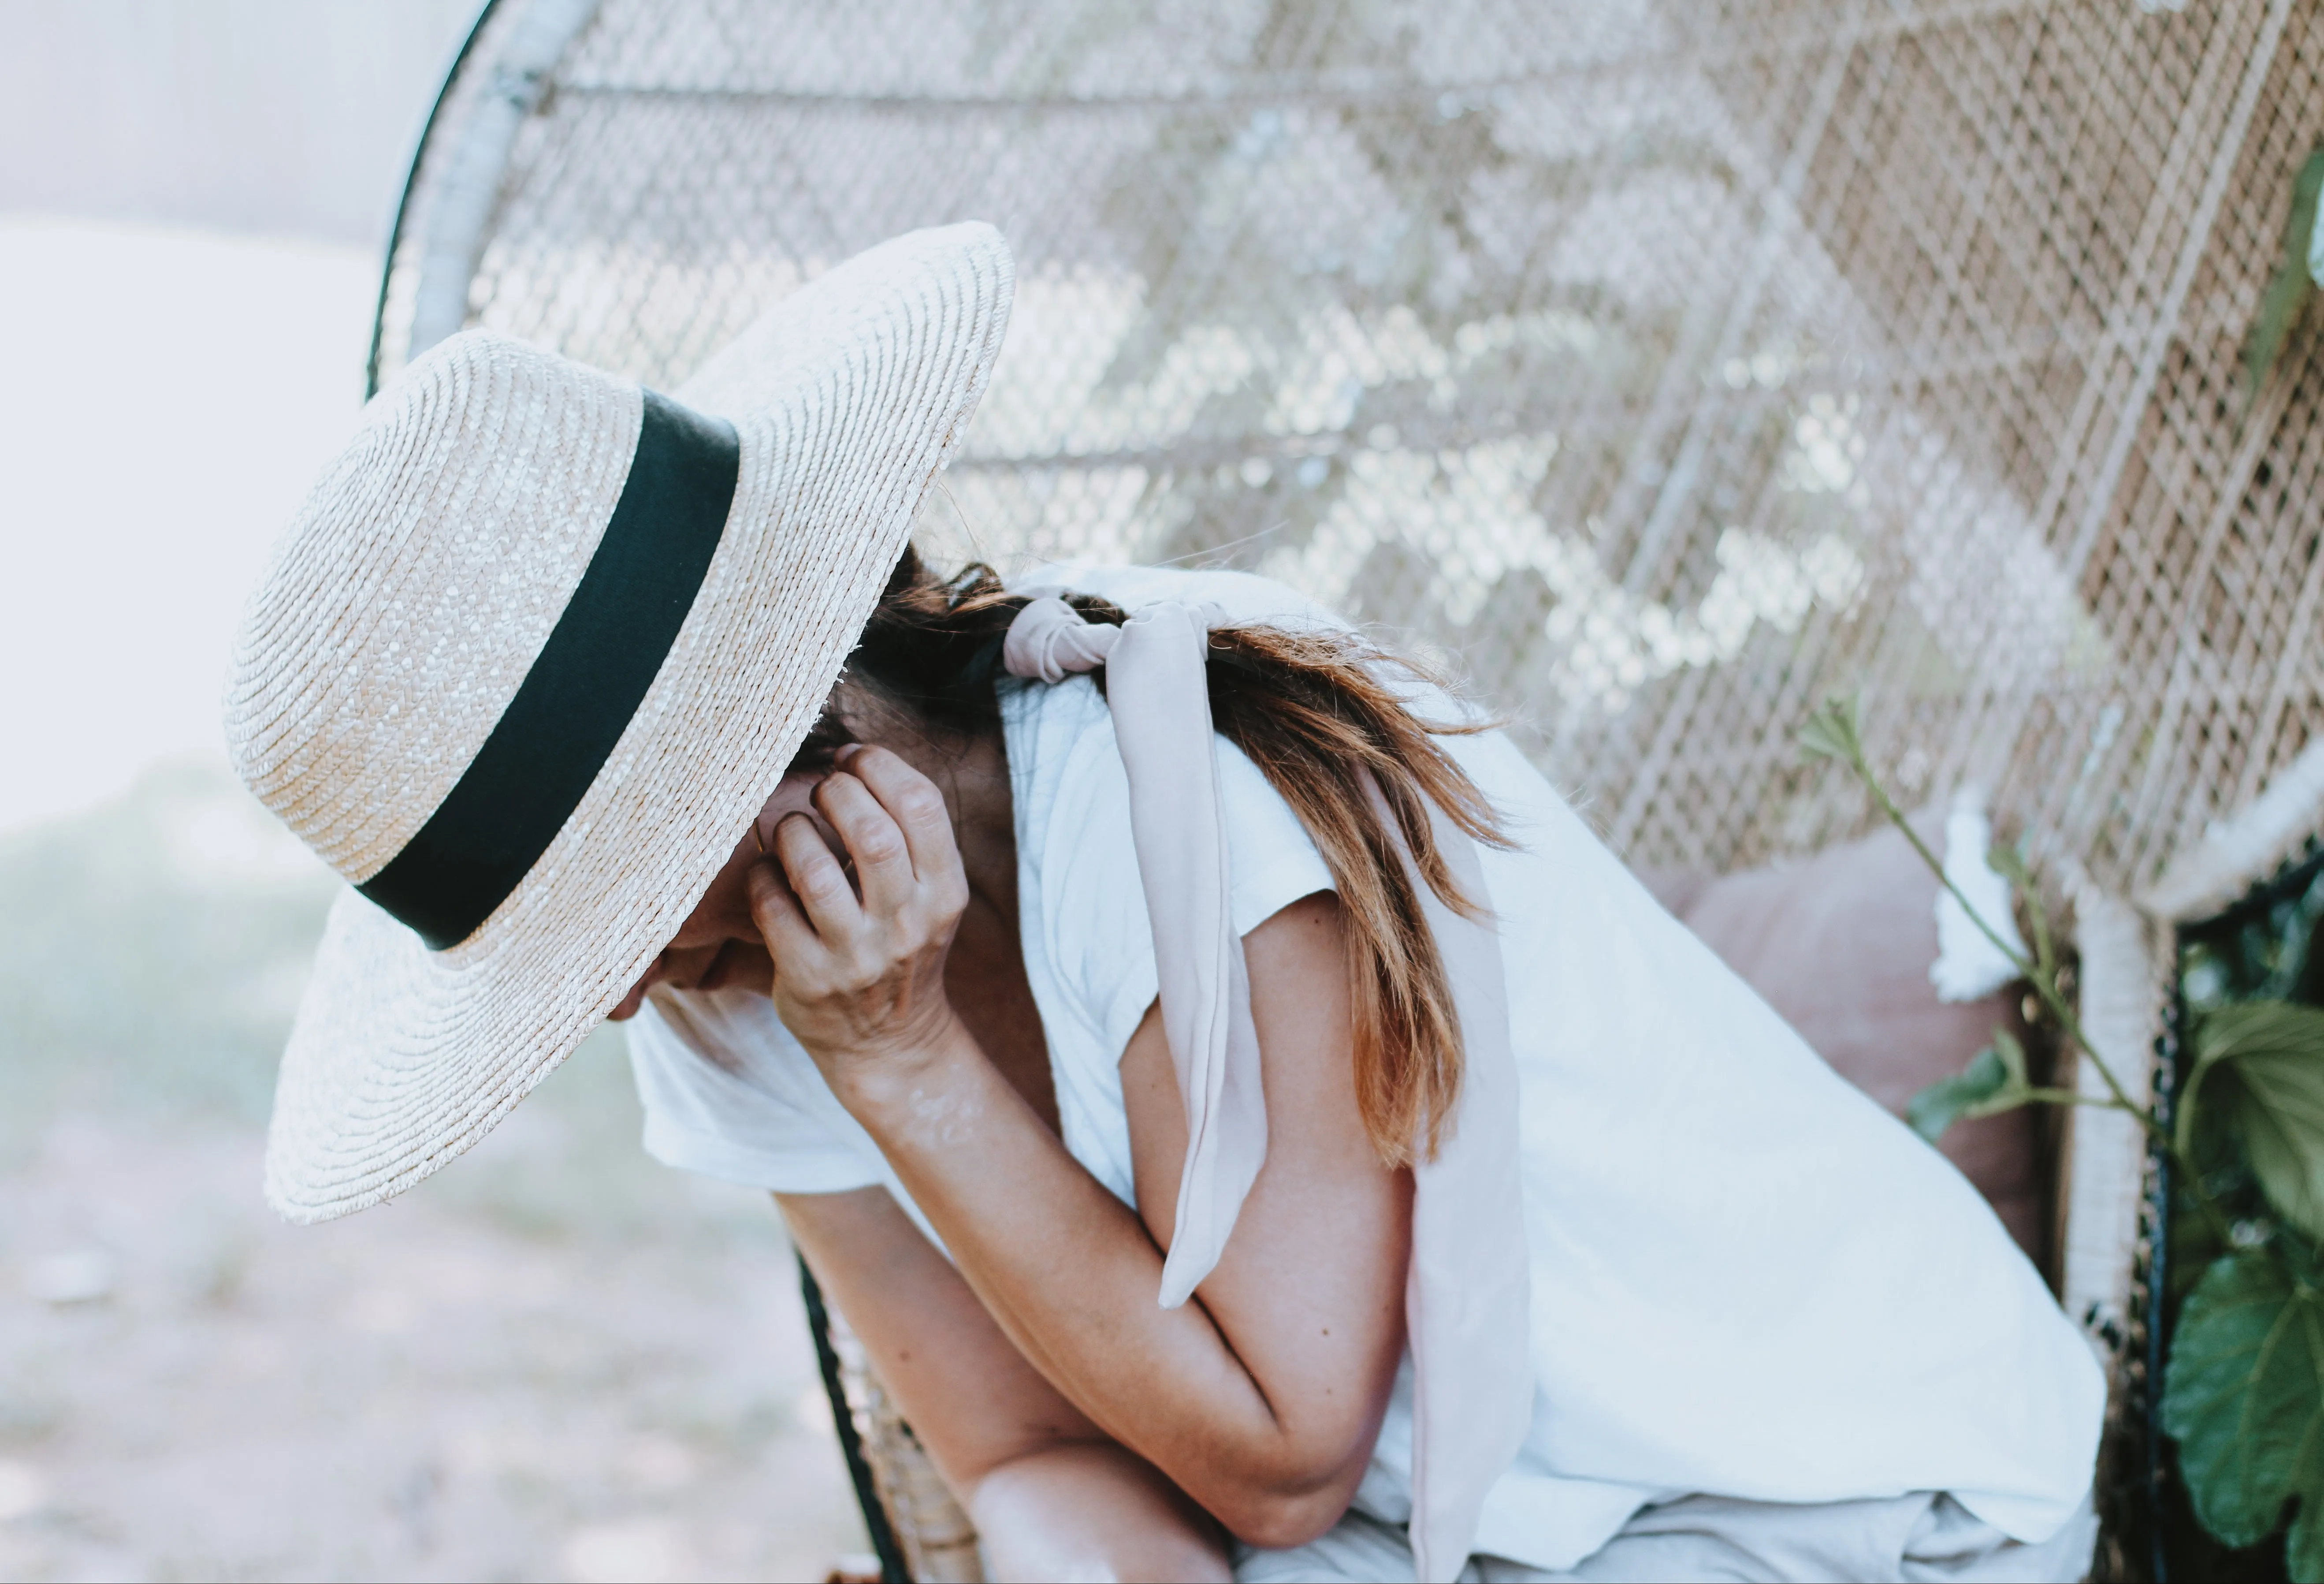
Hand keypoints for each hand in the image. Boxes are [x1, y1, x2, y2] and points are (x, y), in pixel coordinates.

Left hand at [749, 745, 970, 1081]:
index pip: (920, 805)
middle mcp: (906, 924)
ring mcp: (856, 956)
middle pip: (872, 833)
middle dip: (836, 792)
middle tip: (821, 792)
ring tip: (793, 831)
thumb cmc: (903, 947)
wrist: (890, 1044)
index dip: (879, 765)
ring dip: (794, 833)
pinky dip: (763, 877)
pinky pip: (773, 907)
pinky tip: (770, 875)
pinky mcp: (809, 979)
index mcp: (944, 892)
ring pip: (815, 870)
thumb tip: (852, 761)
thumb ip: (910, 837)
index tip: (851, 759)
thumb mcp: (931, 896)